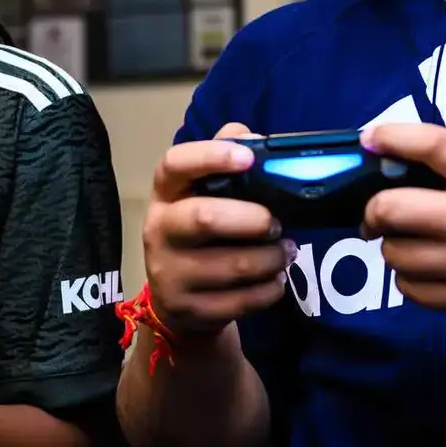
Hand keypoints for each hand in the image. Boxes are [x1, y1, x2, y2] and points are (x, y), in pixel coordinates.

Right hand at [143, 122, 292, 332]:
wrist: (178, 300)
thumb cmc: (201, 233)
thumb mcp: (203, 194)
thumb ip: (225, 160)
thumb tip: (253, 137)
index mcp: (165, 194)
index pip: (174, 164)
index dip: (210, 156)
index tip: (248, 158)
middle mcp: (160, 230)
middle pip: (205, 218)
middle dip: (253, 219)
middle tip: (277, 223)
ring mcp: (170, 274)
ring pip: (233, 265)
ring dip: (272, 258)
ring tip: (286, 252)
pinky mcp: (189, 309)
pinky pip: (241, 301)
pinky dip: (269, 290)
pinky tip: (275, 280)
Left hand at [360, 123, 445, 321]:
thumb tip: (397, 160)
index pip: (435, 145)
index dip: (394, 137)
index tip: (371, 138)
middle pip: (392, 209)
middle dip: (375, 208)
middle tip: (379, 210)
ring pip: (394, 254)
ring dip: (394, 244)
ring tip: (414, 239)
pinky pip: (409, 290)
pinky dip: (409, 277)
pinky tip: (428, 267)